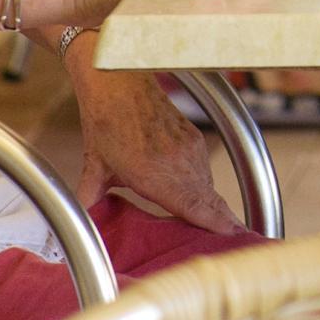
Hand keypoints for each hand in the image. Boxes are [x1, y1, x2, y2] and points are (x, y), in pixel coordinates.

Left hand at [67, 66, 244, 234]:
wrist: (120, 82)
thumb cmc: (105, 123)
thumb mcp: (94, 166)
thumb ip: (90, 199)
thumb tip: (81, 222)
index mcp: (152, 172)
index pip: (191, 204)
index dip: (213, 221)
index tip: (232, 234)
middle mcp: (176, 160)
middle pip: (208, 198)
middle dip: (222, 219)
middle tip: (237, 237)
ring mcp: (188, 146)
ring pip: (207, 184)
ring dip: (212, 203)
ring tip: (223, 224)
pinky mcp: (193, 136)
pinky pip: (204, 168)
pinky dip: (205, 184)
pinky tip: (204, 196)